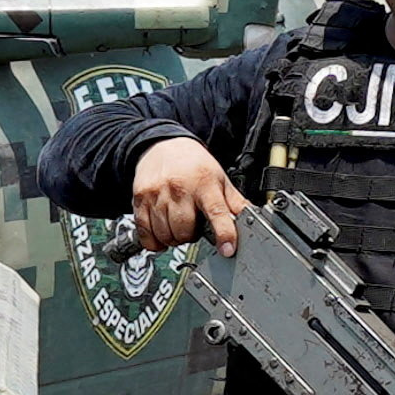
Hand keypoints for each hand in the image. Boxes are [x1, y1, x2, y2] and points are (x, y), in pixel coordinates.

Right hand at [130, 139, 249, 253]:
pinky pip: (146, 234)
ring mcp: (157, 194)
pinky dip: (155, 241)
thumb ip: (235, 202)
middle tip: (192, 224)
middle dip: (191, 235)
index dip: (224, 233)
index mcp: (204, 183)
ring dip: (174, 238)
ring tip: (178, 224)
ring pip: (166, 235)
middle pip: (185, 230)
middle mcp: (180, 189)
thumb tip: (253, 220)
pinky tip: (161, 232)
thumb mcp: (219, 179)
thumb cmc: (194, 165)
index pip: (217, 212)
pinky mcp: (140, 200)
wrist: (162, 145)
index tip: (227, 249)